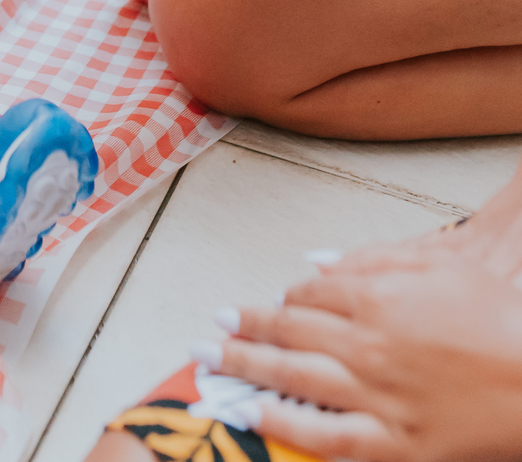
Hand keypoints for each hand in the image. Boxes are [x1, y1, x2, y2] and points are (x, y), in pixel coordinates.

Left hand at [209, 260, 521, 460]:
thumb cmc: (492, 311)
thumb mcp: (432, 263)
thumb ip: (368, 261)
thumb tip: (315, 265)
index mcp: (375, 298)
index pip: (306, 296)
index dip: (277, 300)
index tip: (257, 303)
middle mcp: (367, 346)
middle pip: (288, 333)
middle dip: (244, 329)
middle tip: (212, 329)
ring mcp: (379, 397)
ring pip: (294, 380)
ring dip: (246, 367)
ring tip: (213, 362)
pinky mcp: (398, 444)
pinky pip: (328, 439)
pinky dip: (285, 424)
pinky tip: (256, 413)